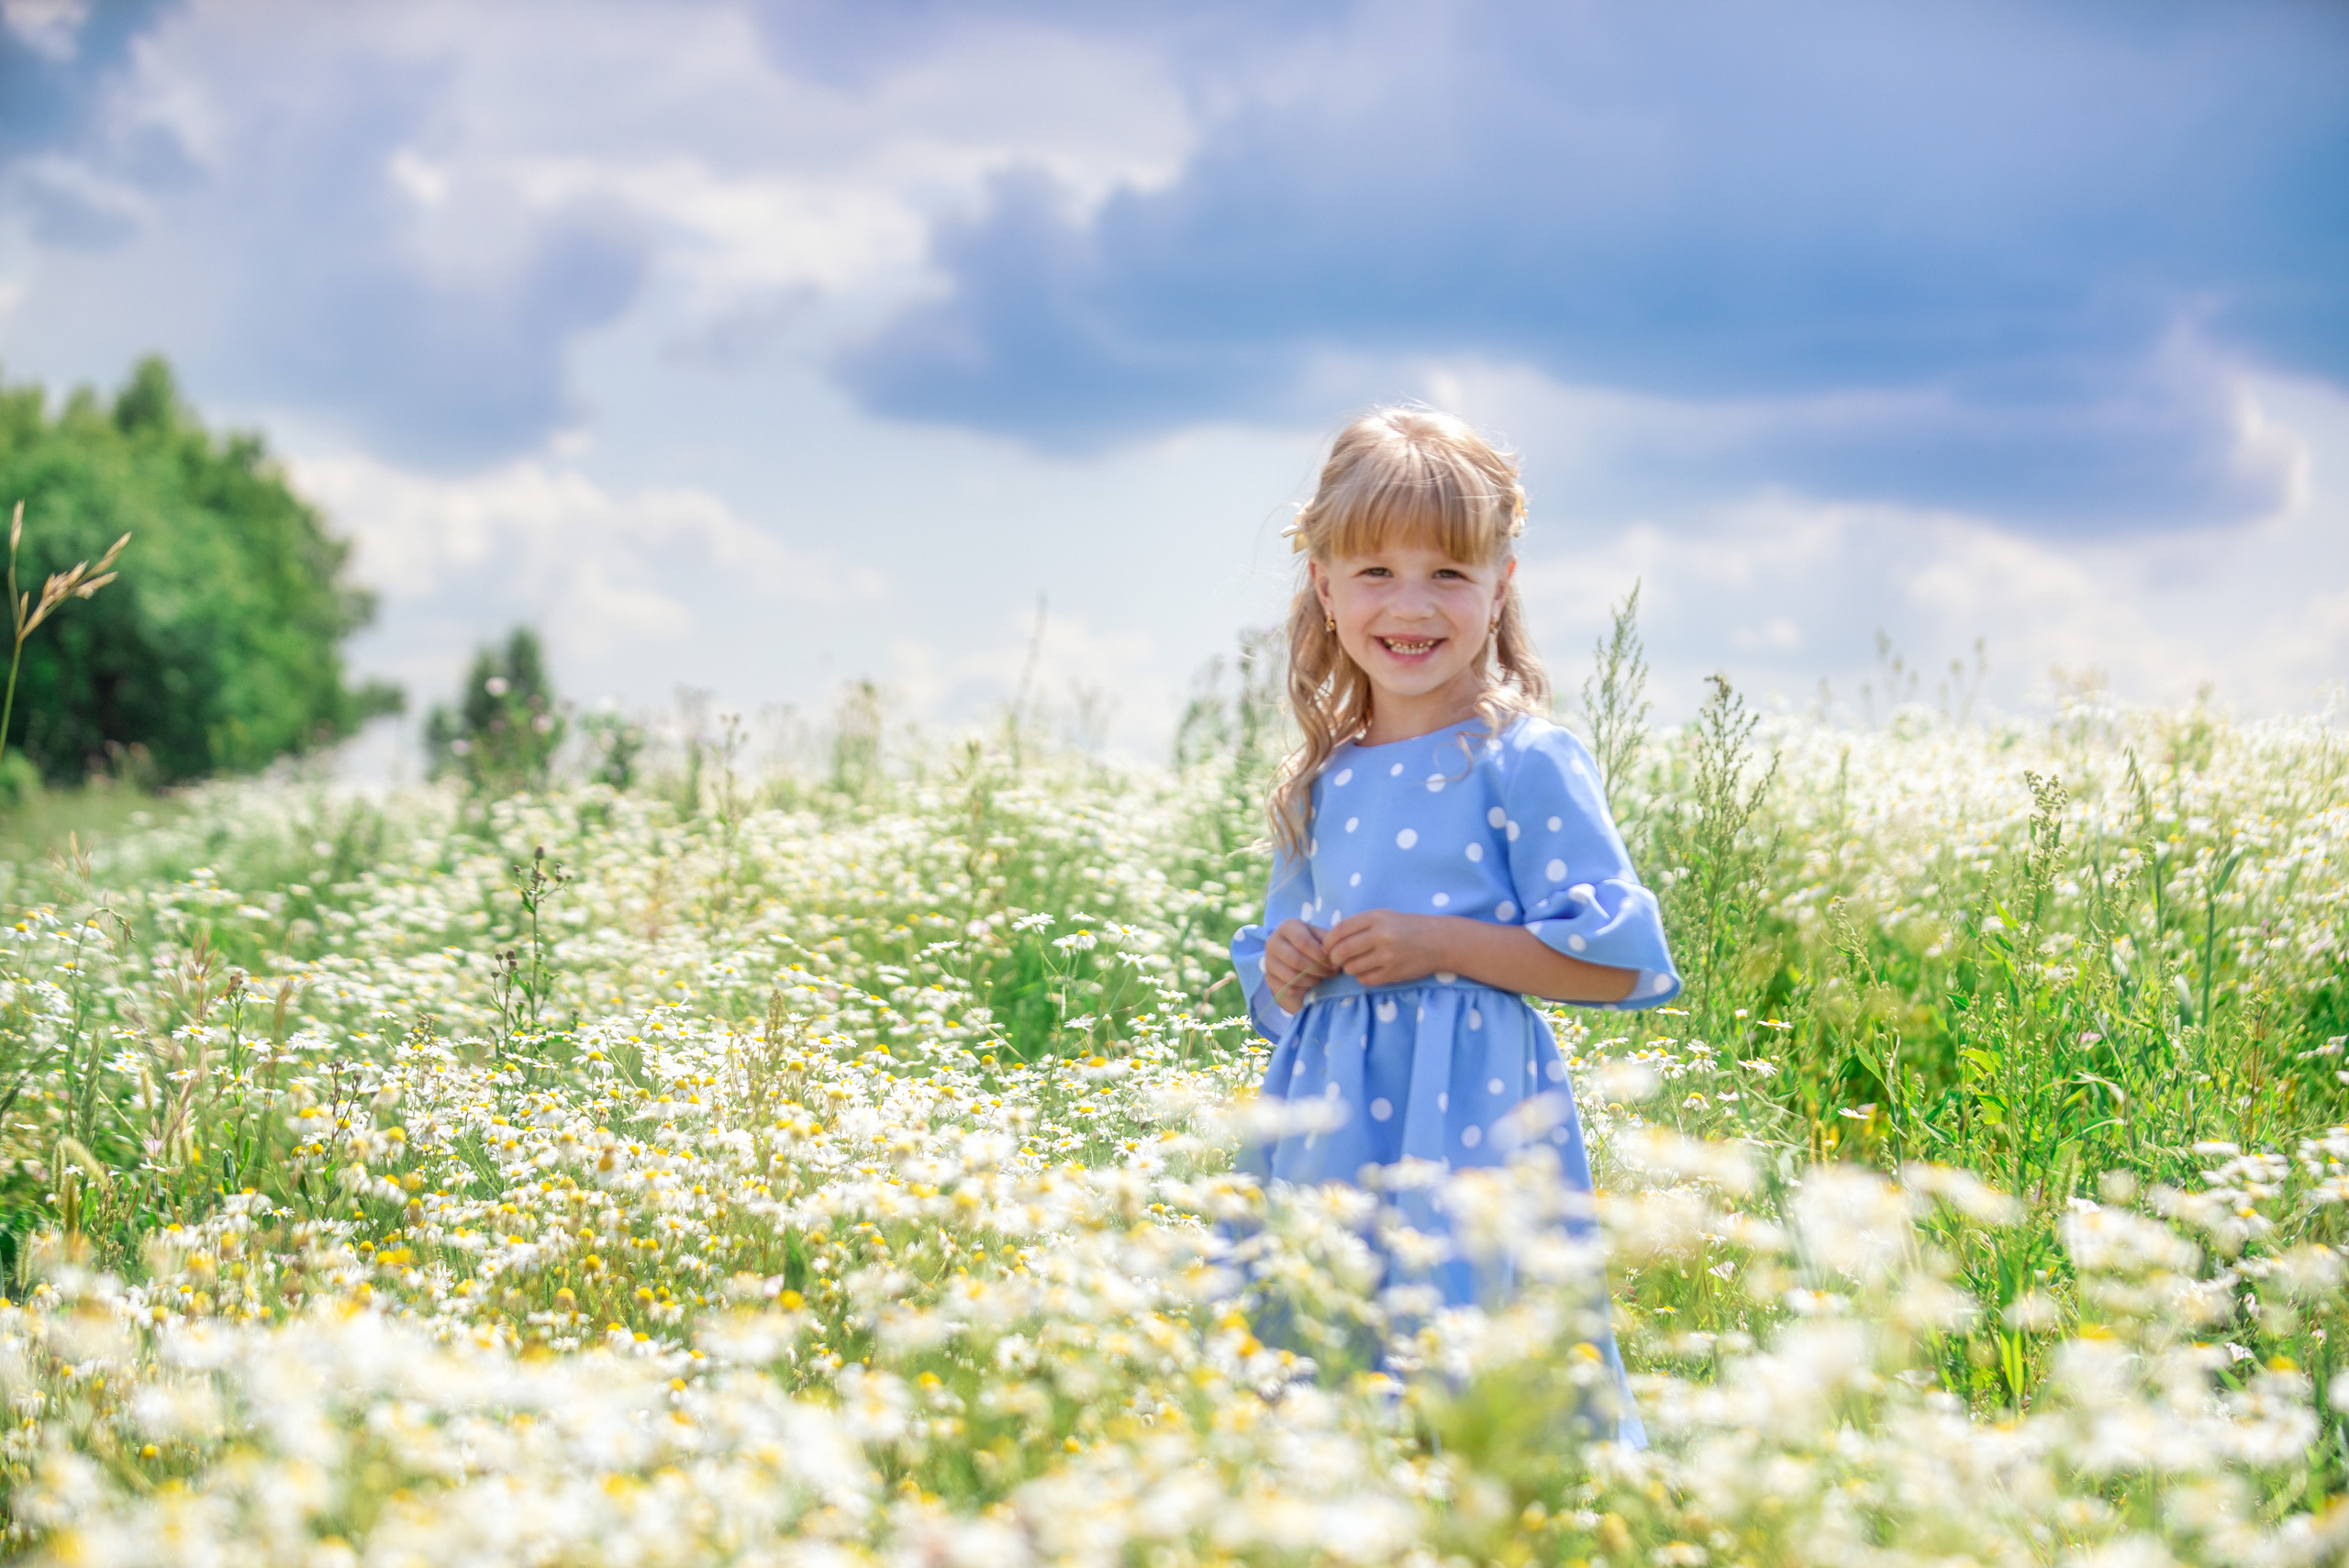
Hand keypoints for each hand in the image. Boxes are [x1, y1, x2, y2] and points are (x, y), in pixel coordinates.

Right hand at [1263, 919, 1334, 1010]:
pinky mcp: (1269, 978)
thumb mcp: (1320, 937)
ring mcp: (1268, 961)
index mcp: (1287, 927)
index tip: (1334, 964)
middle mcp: (1273, 942)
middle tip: (1332, 973)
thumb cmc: (1312, 944)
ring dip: (1311, 980)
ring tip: (1322, 978)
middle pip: (1295, 960)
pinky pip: (1287, 988)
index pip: (1302, 942)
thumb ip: (1328, 943)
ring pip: (1291, 977)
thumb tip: (1335, 957)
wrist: (1294, 957)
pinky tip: (1310, 984)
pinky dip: (1302, 989)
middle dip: (1318, 969)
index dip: (1320, 956)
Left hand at [1322, 909, 1449, 988]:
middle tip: (1335, 961)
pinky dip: (1362, 978)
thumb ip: (1359, 925)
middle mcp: (1381, 935)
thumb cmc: (1406, 927)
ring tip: (1355, 965)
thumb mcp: (1383, 917)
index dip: (1328, 941)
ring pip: (1352, 968)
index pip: (1339, 930)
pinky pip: (1366, 980)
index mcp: (1375, 918)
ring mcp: (1388, 955)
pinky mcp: (1394, 973)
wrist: (1439, 940)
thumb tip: (1330, 941)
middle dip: (1334, 958)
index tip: (1326, 948)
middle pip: (1342, 951)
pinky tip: (1368, 971)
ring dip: (1349, 969)